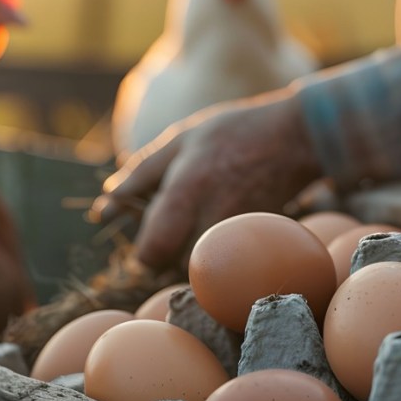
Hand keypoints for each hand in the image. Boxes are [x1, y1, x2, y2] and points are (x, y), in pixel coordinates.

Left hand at [90, 87, 322, 269]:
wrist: (294, 139)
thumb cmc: (231, 133)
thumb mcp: (180, 141)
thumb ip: (139, 174)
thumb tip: (106, 202)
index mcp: (185, 191)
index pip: (151, 253)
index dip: (145, 250)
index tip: (151, 234)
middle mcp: (210, 218)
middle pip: (174, 266)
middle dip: (169, 252)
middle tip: (178, 222)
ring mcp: (236, 233)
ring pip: (200, 266)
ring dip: (192, 251)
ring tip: (203, 218)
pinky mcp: (253, 240)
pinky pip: (224, 259)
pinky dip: (217, 247)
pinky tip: (223, 218)